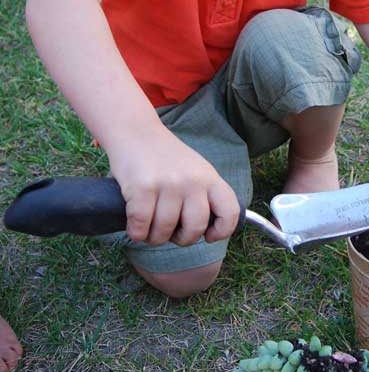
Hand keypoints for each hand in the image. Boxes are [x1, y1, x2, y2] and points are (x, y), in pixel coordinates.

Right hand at [107, 126, 239, 245]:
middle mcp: (193, 181)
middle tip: (169, 233)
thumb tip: (207, 231)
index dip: (222, 231)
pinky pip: (141, 227)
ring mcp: (168, 184)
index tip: (208, 236)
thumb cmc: (164, 157)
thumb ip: (204, 194)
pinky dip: (136, 233)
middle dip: (181, 239)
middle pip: (195, 228)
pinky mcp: (142, 188)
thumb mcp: (195, 169)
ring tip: (149, 229)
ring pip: (164, 232)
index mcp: (210, 178)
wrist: (135, 131)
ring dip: (154, 238)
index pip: (230, 211)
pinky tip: (135, 226)